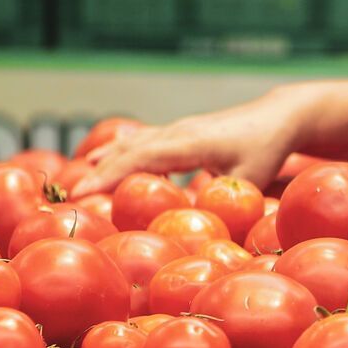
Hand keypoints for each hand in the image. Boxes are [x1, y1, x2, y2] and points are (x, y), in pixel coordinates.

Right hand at [71, 87, 310, 195]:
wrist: (277, 116)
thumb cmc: (266, 150)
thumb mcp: (251, 181)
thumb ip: (225, 202)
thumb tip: (201, 230)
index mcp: (189, 143)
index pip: (140, 159)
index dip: (109, 176)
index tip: (84, 194)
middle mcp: (176, 132)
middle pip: (127, 151)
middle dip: (97, 172)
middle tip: (70, 196)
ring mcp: (176, 129)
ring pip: (131, 143)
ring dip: (104, 159)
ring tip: (78, 179)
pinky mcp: (179, 132)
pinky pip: (142, 142)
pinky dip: (119, 152)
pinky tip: (102, 161)